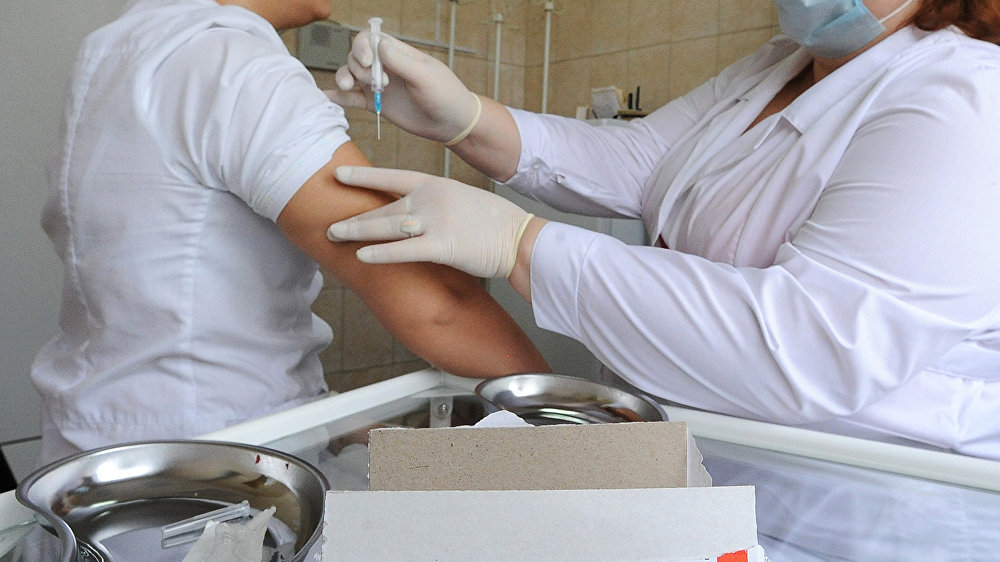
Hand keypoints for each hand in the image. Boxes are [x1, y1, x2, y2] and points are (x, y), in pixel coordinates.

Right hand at [325, 30, 479, 143]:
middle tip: (379, 84)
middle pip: (356, 57)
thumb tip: (380, 44)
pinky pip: (352, 98)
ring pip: (350, 75)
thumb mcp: (426, 76)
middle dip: (359, 68)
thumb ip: (401, 61)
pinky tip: (327, 97)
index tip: (369, 62)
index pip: (369, 39)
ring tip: (351, 88)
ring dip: (344, 78)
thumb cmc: (446, 95)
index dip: (363, 47)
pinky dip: (339, 97)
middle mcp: (385, 66)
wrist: (452, 123)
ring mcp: (379, 85)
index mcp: (398, 53)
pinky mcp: (376, 104)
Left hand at [326, 167, 531, 277]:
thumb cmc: (493, 222)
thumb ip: (434, 202)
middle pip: (384, 207)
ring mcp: (436, 221)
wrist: (519, 237)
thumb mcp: (460, 199)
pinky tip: (362, 256)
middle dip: (355, 218)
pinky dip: (381, 254)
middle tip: (331, 225)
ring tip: (335, 236)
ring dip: (358, 232)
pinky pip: (404, 251)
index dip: (363, 176)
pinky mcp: (442, 246)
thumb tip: (410, 212)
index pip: (392, 176)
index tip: (338, 174)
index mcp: (436, 184)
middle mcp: (431, 199)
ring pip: (387, 226)